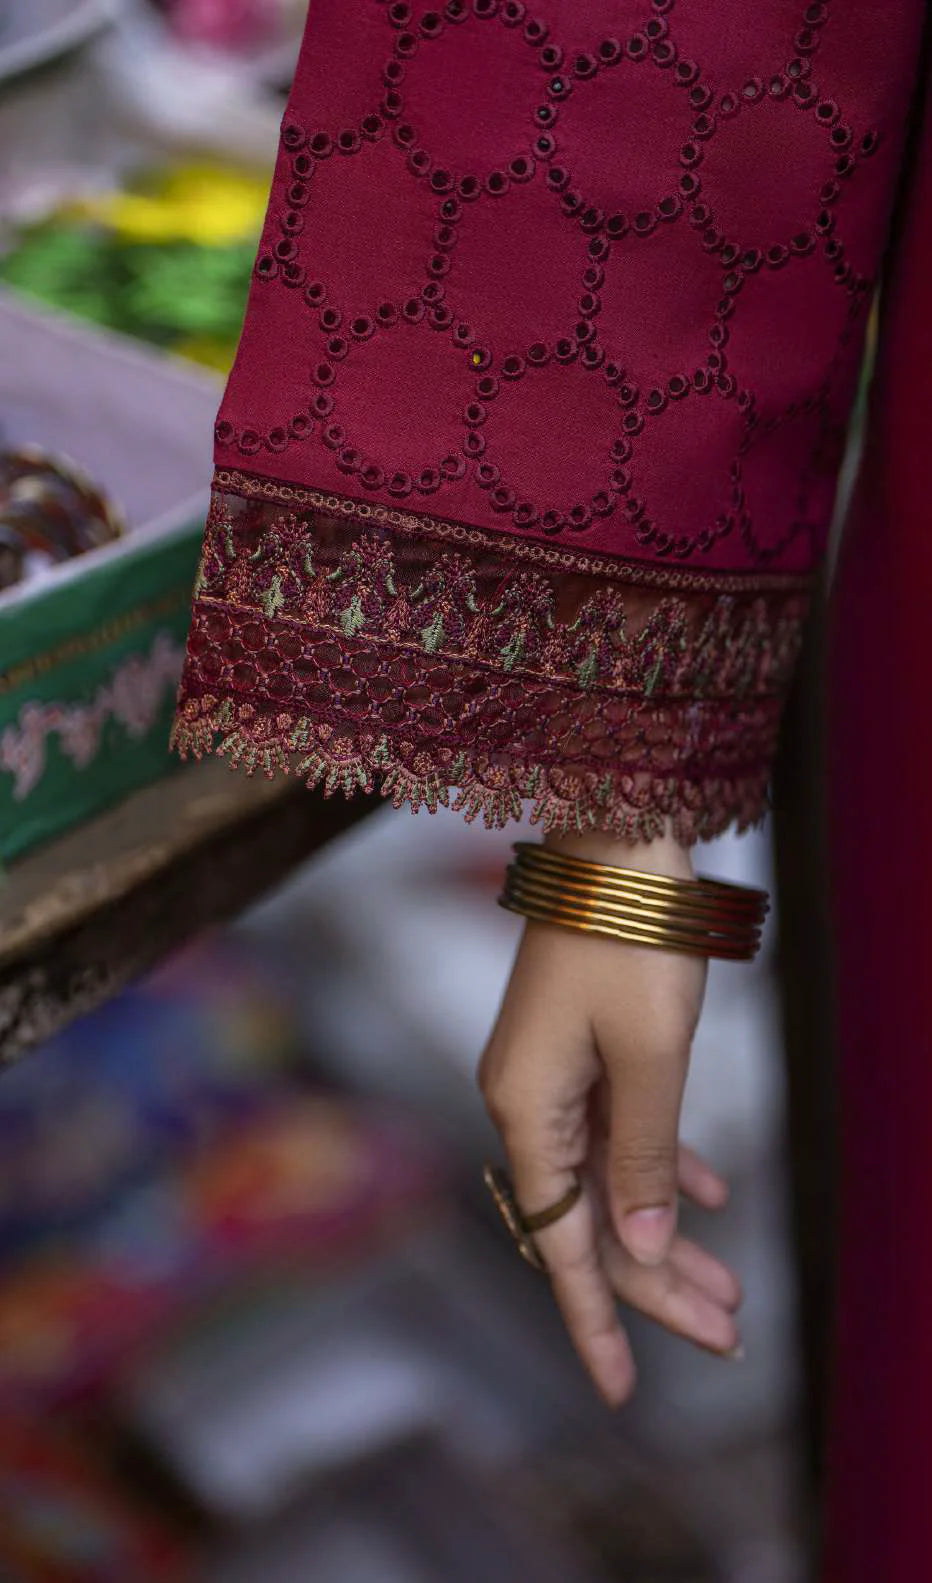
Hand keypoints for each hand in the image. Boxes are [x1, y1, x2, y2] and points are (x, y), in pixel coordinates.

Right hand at [478, 824, 741, 1406]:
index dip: (595, 1320)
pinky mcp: (582, 1048)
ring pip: (611, 1180)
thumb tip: (641, 1248)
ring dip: (669, 1233)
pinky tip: (711, 1196)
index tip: (623, 1390)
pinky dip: (663, 1166)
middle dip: (657, 1284)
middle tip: (727, 1334)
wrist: (620, 838)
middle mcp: (527, 1100)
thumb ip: (642, 1159)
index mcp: (525, 1108)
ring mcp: (554, 1073)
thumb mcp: (651, 1057)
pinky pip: (620, 1130)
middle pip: (591, 1218)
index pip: (561, 1242)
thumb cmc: (631, 938)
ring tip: (730, 1291)